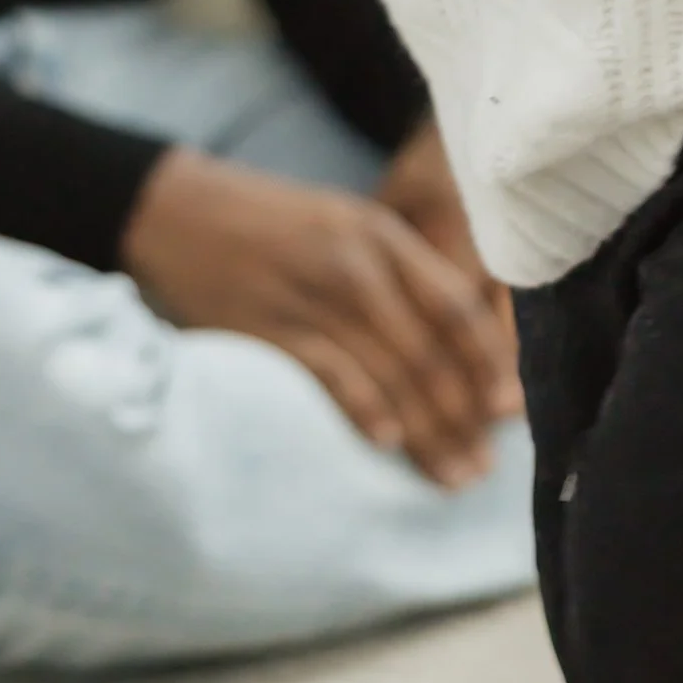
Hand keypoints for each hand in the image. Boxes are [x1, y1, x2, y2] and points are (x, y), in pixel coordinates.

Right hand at [120, 147, 512, 489]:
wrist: (170, 208)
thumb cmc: (264, 224)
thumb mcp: (340, 226)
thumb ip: (394, 274)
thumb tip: (449, 346)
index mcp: (381, 235)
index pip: (455, 306)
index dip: (490, 361)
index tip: (512, 410)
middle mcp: (355, 263)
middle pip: (429, 350)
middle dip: (463, 414)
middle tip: (485, 465)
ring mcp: (310, 294)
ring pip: (389, 371)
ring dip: (427, 431)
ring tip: (453, 474)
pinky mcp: (267, 325)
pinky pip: (329, 373)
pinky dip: (363, 409)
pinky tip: (389, 444)